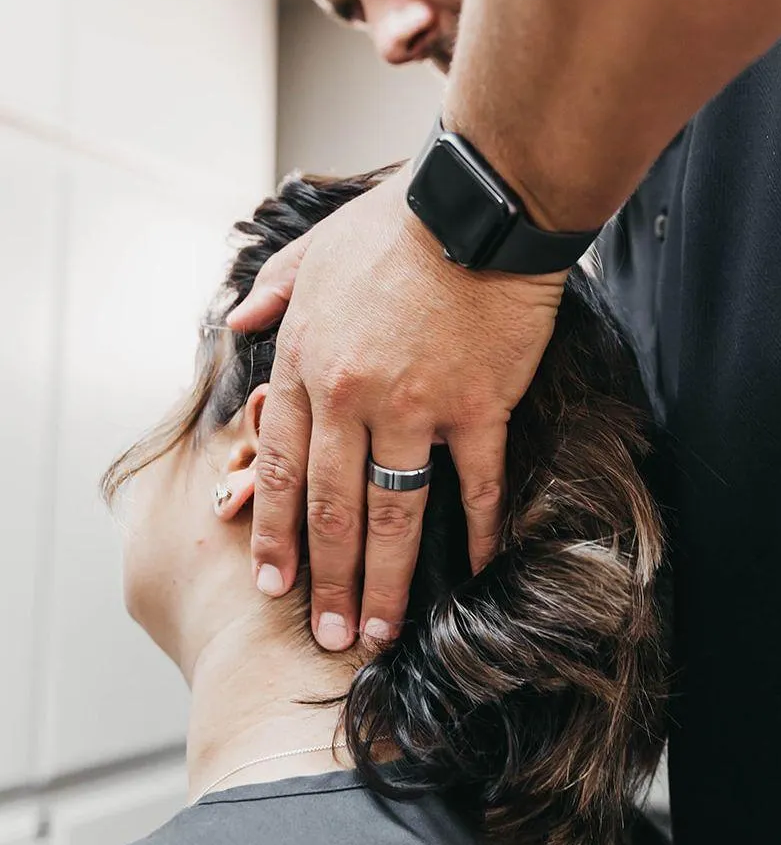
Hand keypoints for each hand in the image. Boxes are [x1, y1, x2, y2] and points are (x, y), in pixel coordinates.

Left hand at [227, 162, 565, 650]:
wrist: (477, 207)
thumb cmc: (396, 224)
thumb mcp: (313, 251)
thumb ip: (272, 293)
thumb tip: (237, 321)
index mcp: (307, 362)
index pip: (282, 467)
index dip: (277, 533)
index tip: (275, 585)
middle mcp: (352, 396)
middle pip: (333, 507)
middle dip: (326, 579)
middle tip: (326, 636)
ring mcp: (417, 407)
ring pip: (394, 511)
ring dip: (384, 578)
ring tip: (379, 631)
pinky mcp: (478, 408)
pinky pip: (477, 483)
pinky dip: (477, 530)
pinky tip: (474, 569)